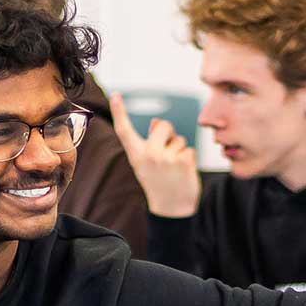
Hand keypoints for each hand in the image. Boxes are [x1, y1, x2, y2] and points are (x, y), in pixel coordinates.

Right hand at [109, 92, 199, 217]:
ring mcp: (166, 158)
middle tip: (167, 154)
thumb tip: (158, 121)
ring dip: (180, 151)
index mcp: (136, 155)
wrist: (171, 210)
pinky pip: (189, 149)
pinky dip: (189, 159)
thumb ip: (151, 142)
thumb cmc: (159, 184)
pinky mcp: (183, 161)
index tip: (115, 95)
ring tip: (175, 169)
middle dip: (169, 134)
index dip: (119, 112)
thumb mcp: (148, 164)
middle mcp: (149, 155)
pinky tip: (183, 173)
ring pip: (179, 140)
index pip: (125, 130)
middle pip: (164, 126)